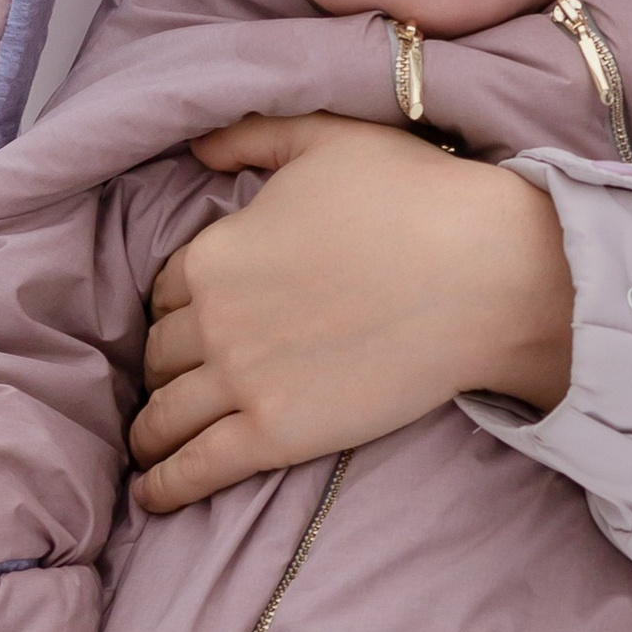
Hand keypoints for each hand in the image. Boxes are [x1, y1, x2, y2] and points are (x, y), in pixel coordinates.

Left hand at [129, 112, 573, 513]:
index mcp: (216, 251)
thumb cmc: (413, 197)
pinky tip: (152, 495)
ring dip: (151, 431)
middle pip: (162, 352)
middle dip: (164, 366)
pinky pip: (197, 465)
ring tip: (149, 446)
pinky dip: (166, 483)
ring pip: (167, 414)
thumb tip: (196, 148)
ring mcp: (241, 380)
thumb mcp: (326, 140)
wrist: (482, 272)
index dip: (178, 306)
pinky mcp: (275, 433)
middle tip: (175, 383)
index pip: (166, 290)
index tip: (188, 323)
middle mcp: (214, 318)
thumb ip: (253, 137)